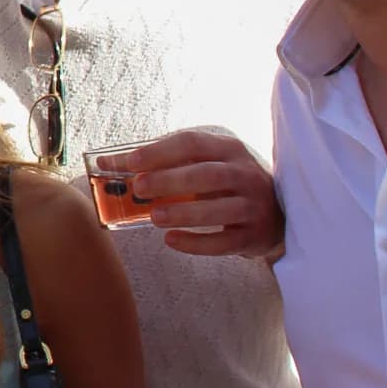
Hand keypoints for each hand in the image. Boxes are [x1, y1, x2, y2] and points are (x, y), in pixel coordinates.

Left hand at [98, 128, 283, 259]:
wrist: (279, 214)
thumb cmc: (227, 184)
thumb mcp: (206, 164)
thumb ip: (165, 163)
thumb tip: (107, 163)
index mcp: (229, 150)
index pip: (192, 143)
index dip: (159, 151)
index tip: (129, 162)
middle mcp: (246, 175)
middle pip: (207, 175)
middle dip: (171, 180)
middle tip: (138, 187)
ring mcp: (254, 206)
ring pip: (220, 209)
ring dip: (184, 213)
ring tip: (154, 217)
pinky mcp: (254, 236)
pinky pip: (225, 242)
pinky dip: (197, 243)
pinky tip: (172, 241)